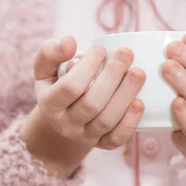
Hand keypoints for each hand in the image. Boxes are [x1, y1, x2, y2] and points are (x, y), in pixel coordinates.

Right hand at [34, 36, 145, 150]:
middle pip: (91, 105)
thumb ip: (51, 51)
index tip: (100, 48)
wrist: (63, 117)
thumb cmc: (57, 83)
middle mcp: (66, 124)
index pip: (69, 87)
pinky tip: (140, 102)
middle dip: (111, 77)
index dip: (87, 67)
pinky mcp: (102, 144)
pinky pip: (116, 139)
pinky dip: (130, 123)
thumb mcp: (45, 67)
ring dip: (125, 96)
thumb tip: (70, 42)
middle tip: (126, 54)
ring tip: (139, 73)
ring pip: (106, 121)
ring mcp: (85, 136)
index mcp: (50, 104)